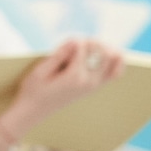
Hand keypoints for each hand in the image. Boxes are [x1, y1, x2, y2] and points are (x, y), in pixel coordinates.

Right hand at [0, 39, 121, 150]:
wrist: (35, 110)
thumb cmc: (34, 90)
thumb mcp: (40, 71)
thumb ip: (59, 55)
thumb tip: (75, 41)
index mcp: (75, 76)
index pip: (84, 49)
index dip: (74, 41)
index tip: (66, 42)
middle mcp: (89, 81)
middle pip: (102, 51)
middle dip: (91, 42)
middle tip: (76, 44)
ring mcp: (95, 85)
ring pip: (113, 59)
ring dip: (102, 48)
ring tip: (88, 48)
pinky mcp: (96, 86)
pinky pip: (116, 72)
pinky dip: (115, 61)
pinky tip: (106, 54)